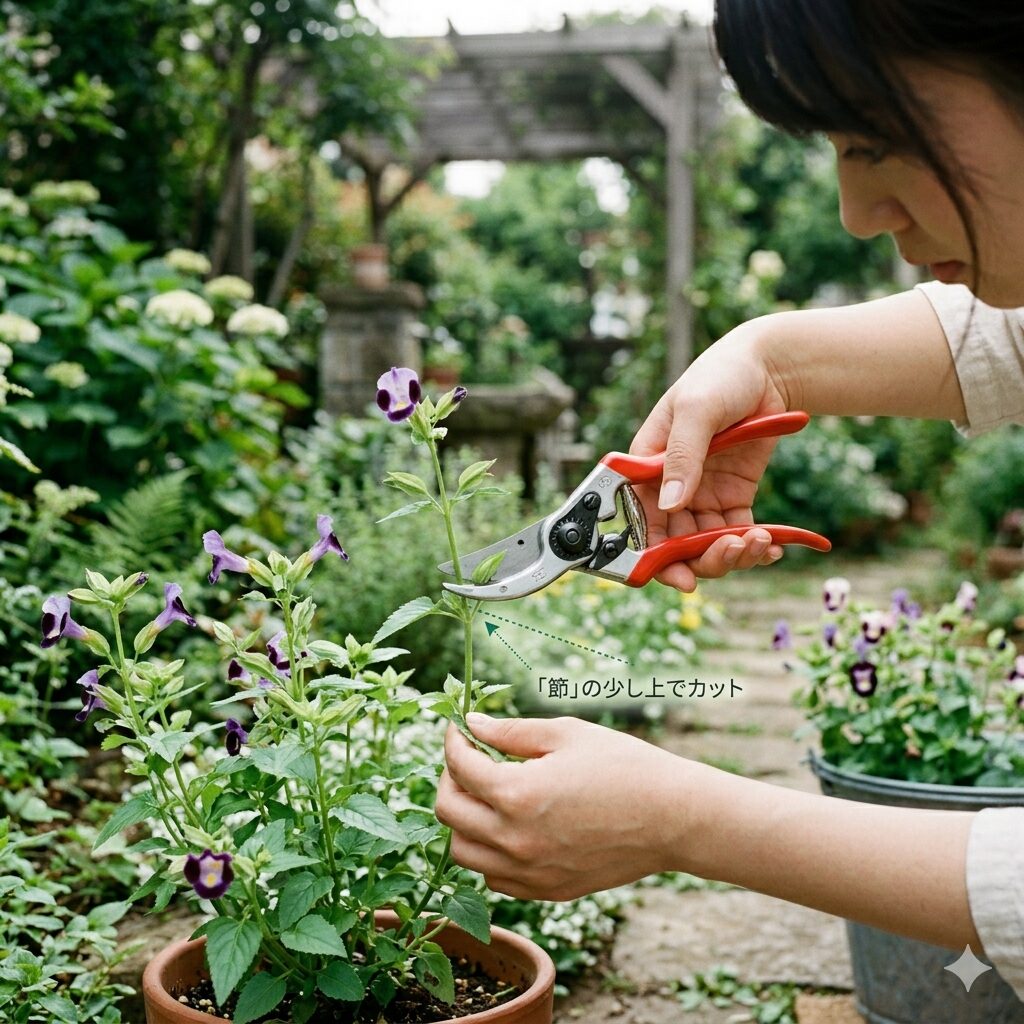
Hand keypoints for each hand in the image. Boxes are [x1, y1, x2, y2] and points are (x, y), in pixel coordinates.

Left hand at [435, 714, 690, 900]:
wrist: (673, 818)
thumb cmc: (624, 766)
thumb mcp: (566, 734)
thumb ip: (511, 731)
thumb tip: (473, 724)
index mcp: (517, 794)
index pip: (460, 767)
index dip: (453, 741)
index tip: (459, 728)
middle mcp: (514, 840)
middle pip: (448, 813)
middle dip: (449, 778)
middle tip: (466, 759)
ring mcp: (529, 872)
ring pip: (462, 853)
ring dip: (462, 820)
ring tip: (483, 795)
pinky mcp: (546, 890)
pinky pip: (494, 877)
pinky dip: (487, 853)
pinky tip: (507, 827)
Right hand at [630, 327, 791, 590]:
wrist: (770, 368)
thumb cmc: (721, 376)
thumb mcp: (696, 410)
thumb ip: (682, 456)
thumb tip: (671, 505)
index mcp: (647, 466)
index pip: (640, 520)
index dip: (655, 555)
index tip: (680, 576)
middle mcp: (670, 486)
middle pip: (674, 543)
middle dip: (702, 559)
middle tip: (732, 552)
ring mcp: (701, 495)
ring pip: (705, 545)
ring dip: (731, 554)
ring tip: (761, 543)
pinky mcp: (733, 497)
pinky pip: (736, 534)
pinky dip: (753, 547)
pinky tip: (772, 545)